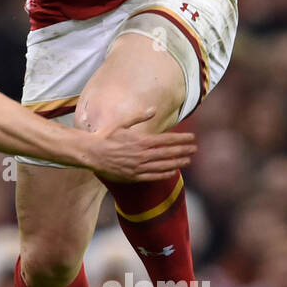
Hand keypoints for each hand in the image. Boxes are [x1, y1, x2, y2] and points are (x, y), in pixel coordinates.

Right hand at [79, 107, 195, 180]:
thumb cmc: (105, 136)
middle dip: (184, 150)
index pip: (167, 139)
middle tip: (195, 149)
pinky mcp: (133, 176)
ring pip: (163, 166)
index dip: (181, 138)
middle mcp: (142, 154)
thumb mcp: (121, 123)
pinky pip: (153, 176)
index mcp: (141, 140)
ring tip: (188, 161)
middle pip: (169, 152)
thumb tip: (153, 109)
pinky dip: (164, 174)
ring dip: (177, 163)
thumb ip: (138, 116)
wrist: (91, 153)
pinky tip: (172, 172)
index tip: (192, 138)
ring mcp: (138, 167)